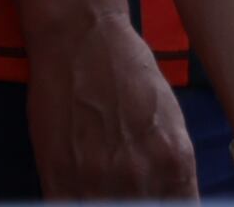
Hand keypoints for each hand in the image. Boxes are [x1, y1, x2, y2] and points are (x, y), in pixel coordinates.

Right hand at [26, 10, 195, 198]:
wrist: (82, 43)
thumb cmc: (130, 74)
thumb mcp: (170, 121)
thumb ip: (170, 166)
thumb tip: (174, 200)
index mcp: (175, 159)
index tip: (164, 204)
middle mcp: (141, 174)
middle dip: (145, 206)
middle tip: (136, 195)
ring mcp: (98, 179)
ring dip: (112, 205)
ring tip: (112, 192)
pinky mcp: (58, 178)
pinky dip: (80, 205)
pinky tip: (85, 194)